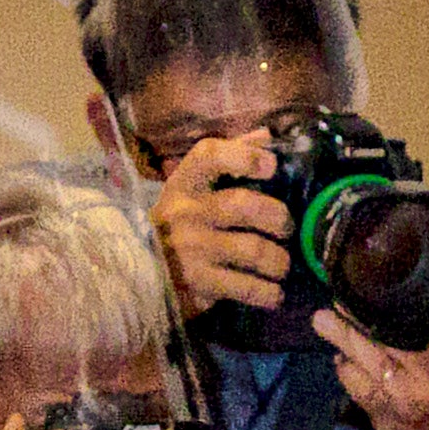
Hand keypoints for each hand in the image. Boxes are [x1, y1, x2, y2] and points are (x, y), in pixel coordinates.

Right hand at [147, 132, 292, 319]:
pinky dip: (268, 293)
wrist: (143, 273)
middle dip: (277, 217)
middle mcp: (186, 213)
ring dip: (279, 260)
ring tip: (282, 265)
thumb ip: (230, 157)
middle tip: (285, 229)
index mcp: (185, 184)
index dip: (244, 156)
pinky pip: (245, 287)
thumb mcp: (194, 187)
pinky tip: (274, 293)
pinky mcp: (199, 283)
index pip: (209, 156)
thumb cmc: (179, 223)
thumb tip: (267, 136)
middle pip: (242, 205)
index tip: (271, 167)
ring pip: (252, 249)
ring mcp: (192, 250)